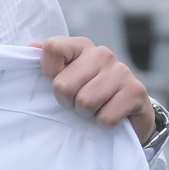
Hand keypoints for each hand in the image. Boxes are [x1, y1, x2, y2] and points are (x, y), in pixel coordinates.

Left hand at [31, 36, 154, 142]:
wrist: (130, 114)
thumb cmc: (91, 93)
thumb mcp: (68, 77)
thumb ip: (51, 62)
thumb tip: (32, 46)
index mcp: (81, 46)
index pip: (52, 48)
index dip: (49, 72)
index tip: (59, 83)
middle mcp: (102, 53)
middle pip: (63, 85)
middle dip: (68, 102)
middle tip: (80, 102)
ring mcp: (122, 70)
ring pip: (85, 102)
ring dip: (87, 114)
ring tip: (96, 108)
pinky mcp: (136, 91)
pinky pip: (105, 117)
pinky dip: (104, 123)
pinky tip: (112, 114)